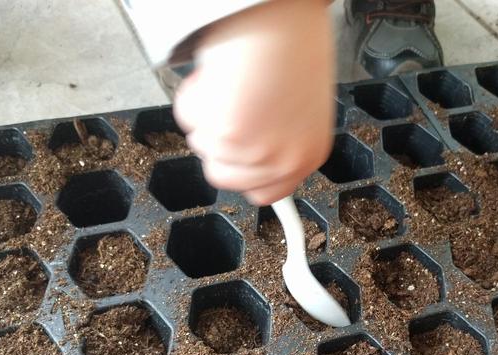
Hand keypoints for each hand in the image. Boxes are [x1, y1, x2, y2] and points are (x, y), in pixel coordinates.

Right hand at [173, 0, 334, 205]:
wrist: (281, 15)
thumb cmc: (292, 44)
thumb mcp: (297, 106)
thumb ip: (276, 138)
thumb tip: (250, 149)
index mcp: (308, 154)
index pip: (267, 194)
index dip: (244, 173)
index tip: (236, 160)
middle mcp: (285, 159)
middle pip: (224, 178)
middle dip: (217, 143)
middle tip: (229, 107)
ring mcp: (256, 151)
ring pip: (202, 148)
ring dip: (206, 114)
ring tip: (230, 82)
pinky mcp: (228, 135)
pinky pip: (189, 120)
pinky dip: (195, 93)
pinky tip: (220, 74)